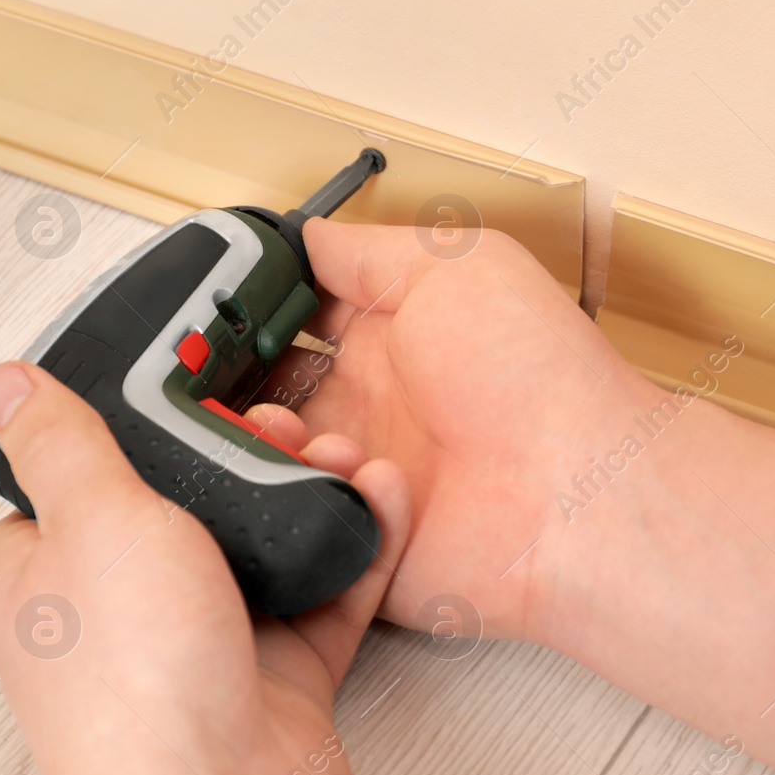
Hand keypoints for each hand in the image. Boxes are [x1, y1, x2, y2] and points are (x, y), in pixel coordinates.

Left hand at [0, 362, 416, 774]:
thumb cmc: (133, 678)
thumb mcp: (92, 516)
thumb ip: (60, 440)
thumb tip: (7, 387)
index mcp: (54, 571)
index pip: (79, 482)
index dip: (133, 431)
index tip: (186, 389)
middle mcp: (128, 608)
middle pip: (193, 502)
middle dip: (249, 453)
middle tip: (283, 424)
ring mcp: (207, 640)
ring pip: (268, 543)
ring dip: (315, 491)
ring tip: (346, 455)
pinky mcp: (280, 671)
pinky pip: (328, 593)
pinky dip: (360, 546)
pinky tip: (382, 500)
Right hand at [248, 220, 774, 774]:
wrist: (578, 496)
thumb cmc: (538, 374)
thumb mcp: (455, 268)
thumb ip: (368, 251)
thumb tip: (305, 233)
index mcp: (391, 340)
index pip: (291, 319)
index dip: (242, 310)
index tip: (199, 304)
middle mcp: (370, 409)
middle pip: (261, 390)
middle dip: (221, 380)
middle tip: (195, 372)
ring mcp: (359, 479)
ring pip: (259, 458)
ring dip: (248, 436)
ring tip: (277, 423)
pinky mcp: (353, 541)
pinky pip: (283, 523)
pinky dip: (274, 498)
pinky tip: (303, 471)